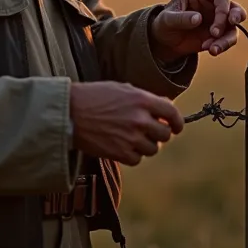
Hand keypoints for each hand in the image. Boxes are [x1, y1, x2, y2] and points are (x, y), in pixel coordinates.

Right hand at [69, 81, 183, 165]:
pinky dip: (133, 155)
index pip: (172, 113)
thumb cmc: (94, 97)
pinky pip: (137, 159)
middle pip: (165, 134)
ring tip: (133, 138)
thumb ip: (144, 99)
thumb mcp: (122, 89)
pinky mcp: (120, 153)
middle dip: (160, 134)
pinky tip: (123, 146)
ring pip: (153, 149)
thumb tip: (163, 109)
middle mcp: (140, 119)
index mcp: (142, 100)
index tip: (177, 127)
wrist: (70, 113)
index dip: (177, 122)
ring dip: (146, 145)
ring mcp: (130, 138)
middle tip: (150, 132)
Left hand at [149, 0, 246, 60]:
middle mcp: (213, 4)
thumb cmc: (164, 23)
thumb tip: (198, 18)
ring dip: (227, 39)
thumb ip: (181, 18)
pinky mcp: (219, 34)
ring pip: (233, 26)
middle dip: (235, 17)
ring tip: (213, 49)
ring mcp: (217, 19)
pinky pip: (228, 39)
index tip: (218, 23)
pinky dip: (222, 46)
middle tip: (228, 27)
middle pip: (234, 7)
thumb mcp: (167, 19)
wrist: (165, 41)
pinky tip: (210, 50)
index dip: (224, 6)